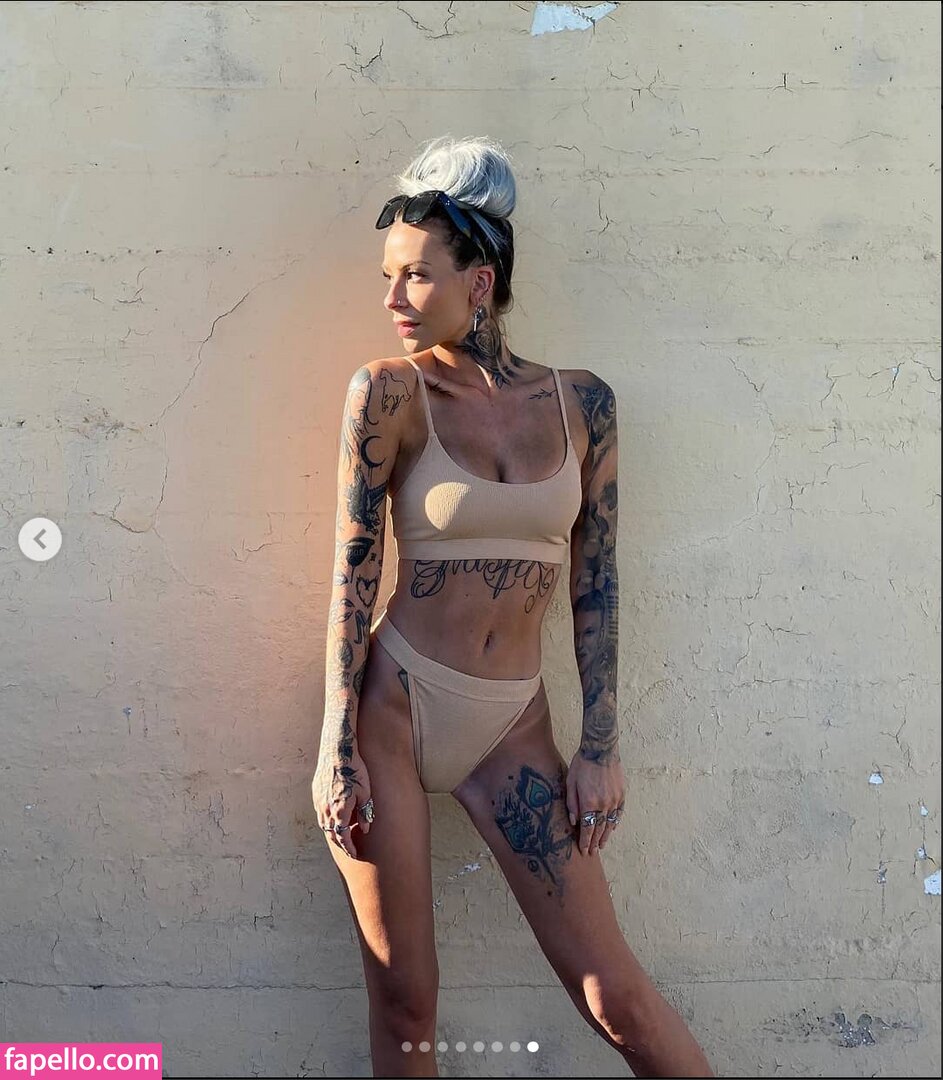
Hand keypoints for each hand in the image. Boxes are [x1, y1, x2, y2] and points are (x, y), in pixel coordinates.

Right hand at [312, 744, 372, 859]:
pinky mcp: (316, 793)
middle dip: (340, 844)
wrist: (337, 752)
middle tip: (348, 849)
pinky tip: (332, 818)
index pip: (343, 837)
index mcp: (340, 811)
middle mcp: (326, 809)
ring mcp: (319, 801)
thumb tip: (365, 828)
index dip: (349, 848)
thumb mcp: (365, 793)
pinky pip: (320, 812)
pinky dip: (326, 820)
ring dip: (332, 832)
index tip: (354, 854)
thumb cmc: (355, 770)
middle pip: (331, 834)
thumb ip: (365, 813)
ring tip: (340, 836)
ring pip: (323, 824)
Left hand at [565, 750, 625, 856]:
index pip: (587, 829)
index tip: (583, 851)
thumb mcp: (570, 782)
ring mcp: (614, 800)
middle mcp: (603, 804)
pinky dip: (615, 822)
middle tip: (592, 852)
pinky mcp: (622, 794)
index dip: (585, 841)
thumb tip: (574, 822)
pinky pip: (619, 812)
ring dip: (606, 835)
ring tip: (602, 844)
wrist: (601, 749)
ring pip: (610, 823)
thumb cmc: (582, 764)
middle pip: (599, 829)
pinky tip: (612, 828)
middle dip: (594, 842)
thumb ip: (572, 804)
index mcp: (589, 803)